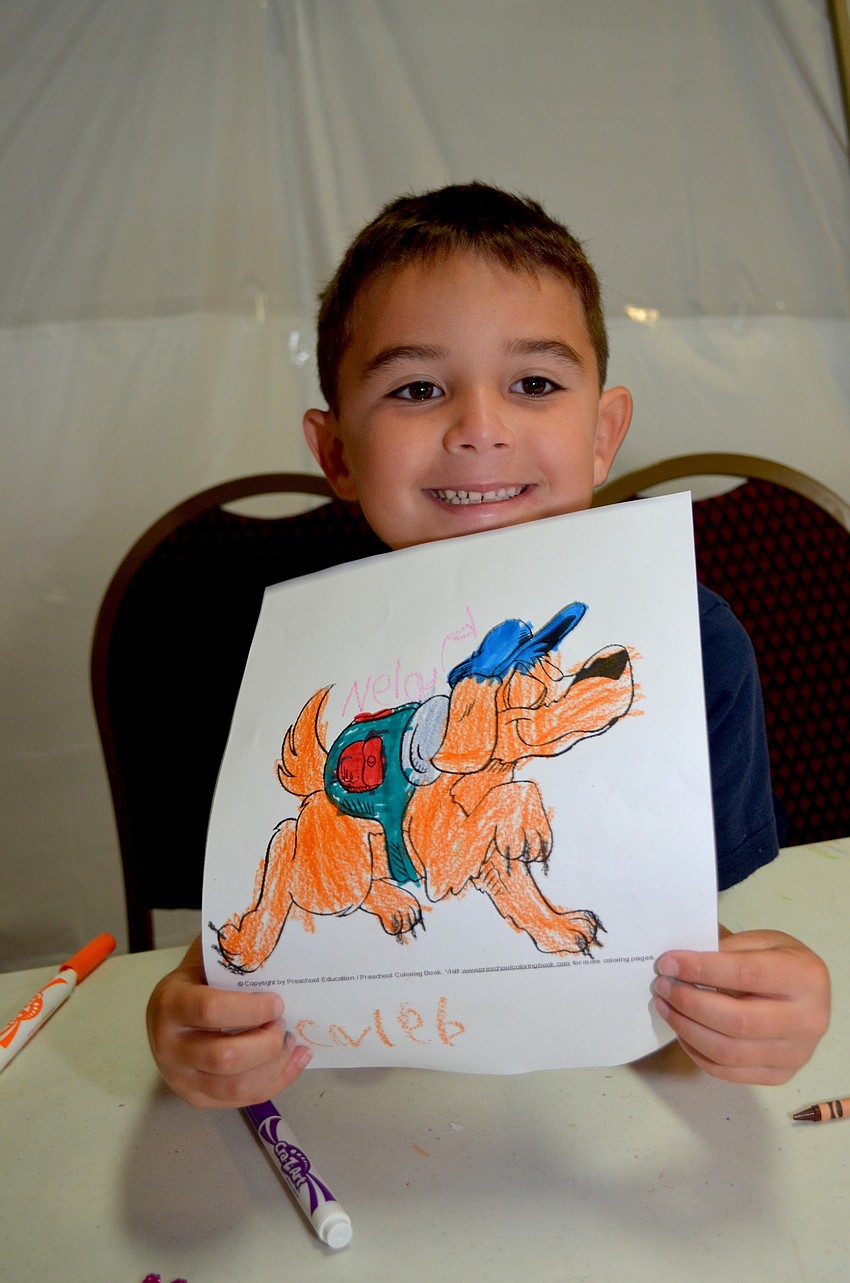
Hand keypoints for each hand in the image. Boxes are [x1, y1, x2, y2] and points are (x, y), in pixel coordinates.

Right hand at [146, 936, 311, 1106]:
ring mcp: (180, 1078)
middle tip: (282, 1025)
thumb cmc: (197, 978)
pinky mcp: (196, 1098)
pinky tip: (294, 1060)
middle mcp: (168, 1046)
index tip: (277, 1002)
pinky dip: (277, 1081)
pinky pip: (242, 1100)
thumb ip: (236, 953)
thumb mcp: (207, 957)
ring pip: (236, 1087)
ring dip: (274, 1066)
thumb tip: (277, 941)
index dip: (251, 1009)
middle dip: (266, 1043)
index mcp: (170, 1003)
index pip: (211, 1010)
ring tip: (291, 1043)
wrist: (167, 1011)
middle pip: (225, 1058)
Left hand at [653, 929, 829, 1084]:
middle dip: (690, 1003)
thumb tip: (680, 966)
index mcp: (806, 978)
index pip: (746, 975)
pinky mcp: (780, 1074)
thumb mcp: (762, 941)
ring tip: (665, 1006)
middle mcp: (808, 1021)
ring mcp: (795, 1054)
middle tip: (663, 986)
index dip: (702, 969)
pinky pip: (728, 1071)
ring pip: (729, 1051)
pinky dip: (696, 1051)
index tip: (669, 963)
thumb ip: (726, 950)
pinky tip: (682, 1029)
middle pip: (737, 1021)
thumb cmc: (781, 961)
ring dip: (687, 1029)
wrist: (809, 994)